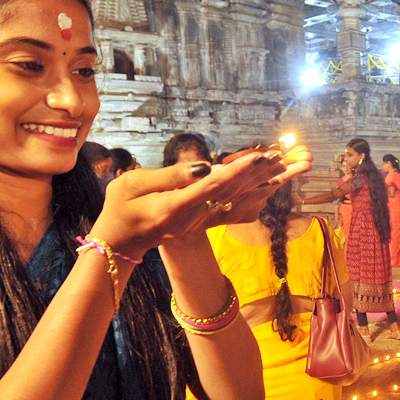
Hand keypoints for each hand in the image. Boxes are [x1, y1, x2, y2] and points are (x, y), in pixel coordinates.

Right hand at [90, 146, 311, 259]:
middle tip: (279, 156)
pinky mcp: (198, 222)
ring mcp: (196, 222)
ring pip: (232, 200)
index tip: (258, 157)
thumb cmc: (119, 210)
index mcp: (173, 208)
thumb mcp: (132, 186)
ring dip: (257, 182)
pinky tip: (265, 183)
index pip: (211, 186)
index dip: (237, 171)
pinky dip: (247, 193)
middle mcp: (191, 218)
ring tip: (280, 165)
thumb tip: (202, 166)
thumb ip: (168, 176)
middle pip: (229, 193)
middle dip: (255, 174)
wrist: (118, 244)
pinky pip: (227, 206)